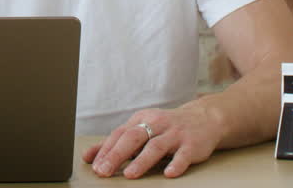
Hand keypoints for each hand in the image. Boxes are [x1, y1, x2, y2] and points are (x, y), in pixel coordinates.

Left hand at [82, 105, 223, 178]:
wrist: (204, 119)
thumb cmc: (166, 127)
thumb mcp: (141, 128)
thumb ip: (117, 142)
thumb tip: (88, 156)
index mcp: (141, 119)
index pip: (119, 134)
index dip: (105, 149)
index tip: (94, 165)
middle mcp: (157, 124)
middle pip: (133, 138)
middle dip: (117, 154)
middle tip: (104, 170)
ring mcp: (175, 134)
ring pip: (156, 146)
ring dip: (141, 161)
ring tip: (130, 174)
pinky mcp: (191, 145)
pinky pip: (183, 155)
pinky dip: (175, 164)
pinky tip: (168, 173)